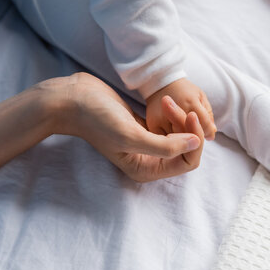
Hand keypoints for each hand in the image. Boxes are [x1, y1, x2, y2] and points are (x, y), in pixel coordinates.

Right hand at [56, 73, 204, 181]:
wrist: (74, 99)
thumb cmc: (97, 119)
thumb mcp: (131, 135)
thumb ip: (166, 146)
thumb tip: (195, 143)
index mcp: (146, 170)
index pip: (187, 162)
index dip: (194, 140)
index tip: (189, 115)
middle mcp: (149, 161)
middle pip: (186, 149)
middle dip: (186, 126)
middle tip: (171, 104)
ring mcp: (147, 145)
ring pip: (180, 135)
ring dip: (179, 117)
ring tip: (165, 100)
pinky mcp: (144, 128)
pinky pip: (171, 126)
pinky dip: (172, 114)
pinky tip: (164, 101)